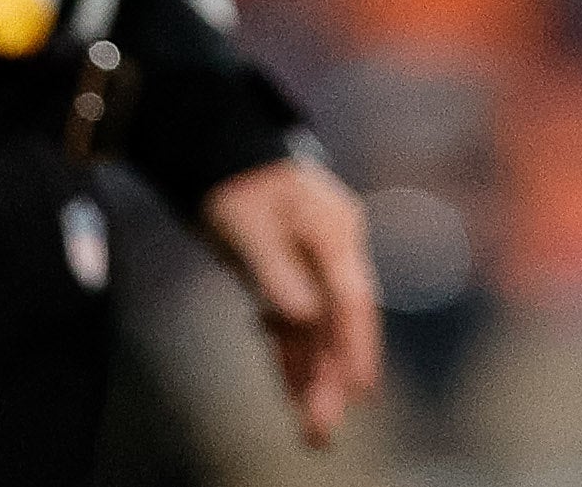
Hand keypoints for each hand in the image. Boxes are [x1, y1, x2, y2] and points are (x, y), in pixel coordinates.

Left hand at [196, 153, 381, 449]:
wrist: (219, 150)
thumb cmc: (238, 181)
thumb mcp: (249, 223)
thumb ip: (275, 270)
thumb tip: (302, 315)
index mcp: (333, 232)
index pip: (352, 298)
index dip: (358, 346)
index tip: (361, 389)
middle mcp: (331, 253)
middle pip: (336, 323)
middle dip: (332, 378)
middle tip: (322, 431)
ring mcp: (312, 266)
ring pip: (317, 331)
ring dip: (313, 377)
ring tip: (312, 430)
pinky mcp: (290, 277)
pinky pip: (294, 324)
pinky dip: (291, 357)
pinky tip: (292, 393)